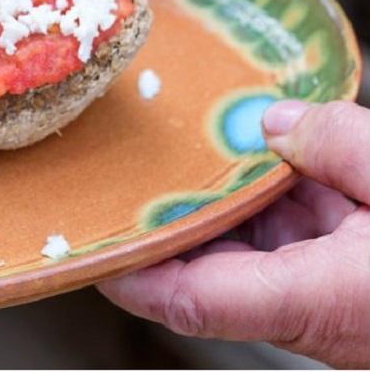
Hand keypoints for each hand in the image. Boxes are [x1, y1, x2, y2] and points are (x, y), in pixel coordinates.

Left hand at [97, 100, 369, 367]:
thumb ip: (338, 145)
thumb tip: (274, 123)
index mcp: (316, 300)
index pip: (190, 299)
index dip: (130, 271)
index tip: (89, 240)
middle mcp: (314, 311)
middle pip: (208, 265)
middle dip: (168, 212)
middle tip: (128, 161)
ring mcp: (331, 298)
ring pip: (249, 248)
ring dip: (221, 195)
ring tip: (187, 138)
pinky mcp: (350, 283)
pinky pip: (292, 240)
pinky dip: (270, 196)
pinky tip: (264, 150)